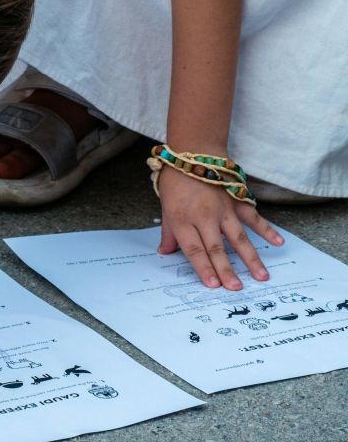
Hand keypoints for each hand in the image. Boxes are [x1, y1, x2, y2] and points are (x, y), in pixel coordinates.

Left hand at [157, 168, 283, 289]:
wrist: (192, 153)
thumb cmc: (175, 182)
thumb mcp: (165, 208)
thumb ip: (169, 233)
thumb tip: (164, 253)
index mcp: (182, 220)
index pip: (193, 249)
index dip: (203, 268)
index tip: (213, 285)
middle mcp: (203, 217)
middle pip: (216, 248)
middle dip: (226, 270)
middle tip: (236, 288)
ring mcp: (223, 209)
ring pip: (238, 237)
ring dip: (250, 258)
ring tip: (261, 276)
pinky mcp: (236, 200)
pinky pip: (253, 217)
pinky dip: (266, 230)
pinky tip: (278, 242)